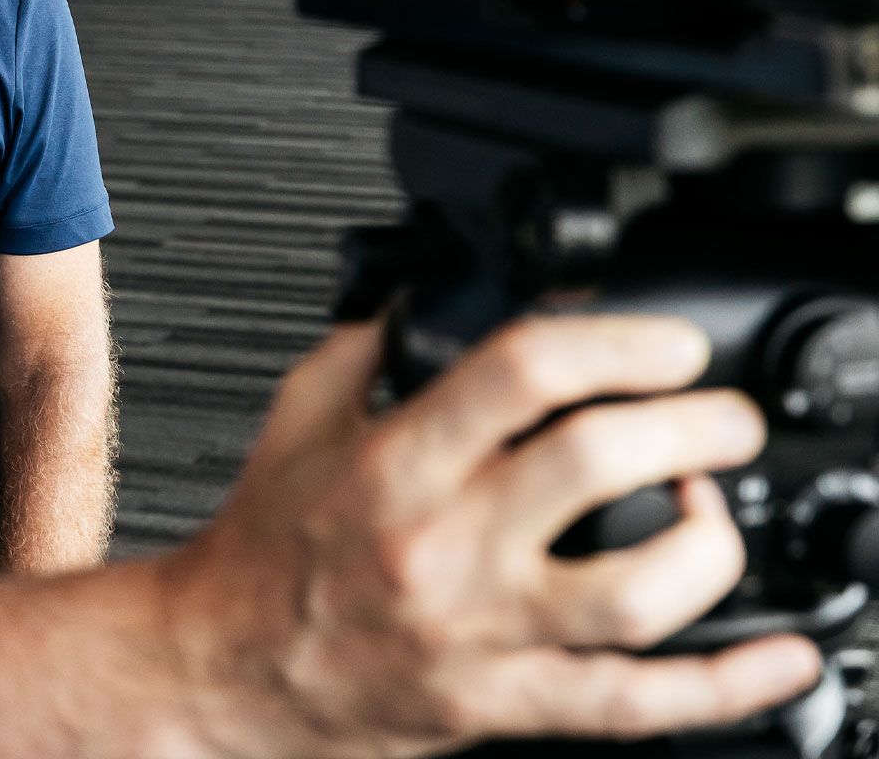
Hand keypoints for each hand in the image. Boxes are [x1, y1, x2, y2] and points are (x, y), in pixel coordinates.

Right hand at [162, 316, 820, 758]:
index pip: (522, 373)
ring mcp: (480, 632)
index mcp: (392, 464)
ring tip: (709, 507)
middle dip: (692, 426)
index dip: (616, 342)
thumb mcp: (296, 418)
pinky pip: (633, 705)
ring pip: (635, 593)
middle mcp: (442, 546)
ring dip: (706, 542)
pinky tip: (777, 659)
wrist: (225, 666)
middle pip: (598, 466)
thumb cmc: (263, 550)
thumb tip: (441, 297)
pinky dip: (724, 686)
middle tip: (722, 416)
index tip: (665, 345)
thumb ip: (370, 349)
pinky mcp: (504, 705)